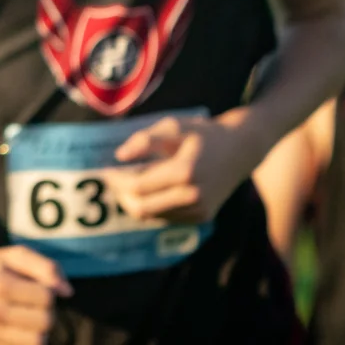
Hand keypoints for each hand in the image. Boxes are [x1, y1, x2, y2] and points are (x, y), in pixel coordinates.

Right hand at [0, 245, 66, 344]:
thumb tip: (68, 292)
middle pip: (45, 322)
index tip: (35, 289)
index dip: (47, 292)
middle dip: (46, 313)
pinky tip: (23, 335)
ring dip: (40, 332)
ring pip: (37, 344)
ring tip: (30, 322)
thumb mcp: (14, 255)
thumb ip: (45, 266)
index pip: (47, 298)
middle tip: (33, 306)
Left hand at [112, 112, 257, 223]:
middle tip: (112, 179)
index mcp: (185, 172)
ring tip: (128, 181)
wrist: (241, 150)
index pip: (138, 186)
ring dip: (134, 201)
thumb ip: (144, 140)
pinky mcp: (203, 217)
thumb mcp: (173, 126)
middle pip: (140, 207)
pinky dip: (151, 206)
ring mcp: (200, 210)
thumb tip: (118, 156)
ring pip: (151, 216)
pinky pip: (165, 218)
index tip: (104, 170)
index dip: (116, 180)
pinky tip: (148, 189)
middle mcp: (193, 196)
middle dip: (121, 194)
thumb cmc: (203, 134)